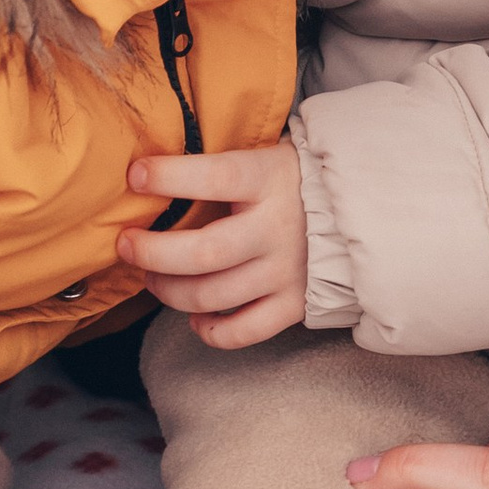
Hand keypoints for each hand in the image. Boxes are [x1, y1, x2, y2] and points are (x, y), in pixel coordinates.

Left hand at [120, 141, 307, 349]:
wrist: (362, 210)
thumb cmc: (295, 179)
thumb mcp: (267, 156)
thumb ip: (224, 167)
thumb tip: (153, 173)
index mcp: (270, 179)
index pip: (215, 177)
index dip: (171, 177)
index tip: (136, 176)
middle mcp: (278, 228)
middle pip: (203, 253)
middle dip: (153, 253)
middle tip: (127, 245)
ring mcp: (287, 271)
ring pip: (213, 295)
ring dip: (170, 291)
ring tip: (153, 278)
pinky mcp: (294, 304)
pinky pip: (243, 331)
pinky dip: (211, 331)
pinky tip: (196, 317)